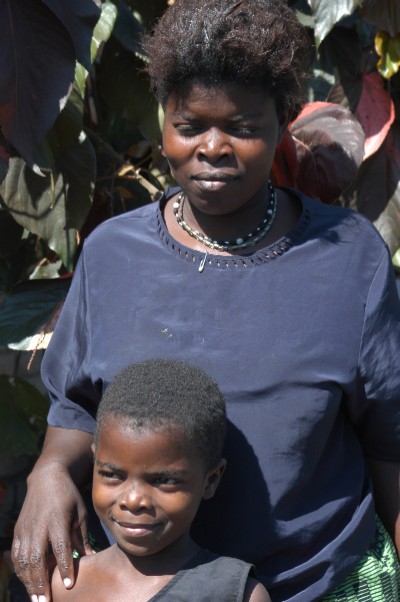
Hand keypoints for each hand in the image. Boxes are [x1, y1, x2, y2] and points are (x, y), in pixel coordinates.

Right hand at [12, 461, 92, 601]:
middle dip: (41, 582)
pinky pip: (16, 555)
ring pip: (23, 560)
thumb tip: (91, 558)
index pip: (61, 547)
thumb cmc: (68, 496)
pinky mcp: (18, 531)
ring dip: (29, 581)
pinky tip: (28, 583)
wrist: (46, 479)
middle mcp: (39, 525)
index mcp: (57, 519)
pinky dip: (20, 571)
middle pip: (37, 558)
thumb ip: (81, 536)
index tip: (69, 584)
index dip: (64, 567)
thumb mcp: (80, 512)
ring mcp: (26, 529)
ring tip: (37, 599)